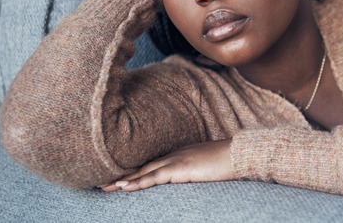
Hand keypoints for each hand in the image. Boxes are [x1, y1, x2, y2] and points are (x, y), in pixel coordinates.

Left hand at [101, 139, 233, 191]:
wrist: (240, 154)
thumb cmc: (229, 160)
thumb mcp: (209, 165)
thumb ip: (197, 170)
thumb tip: (192, 178)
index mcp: (181, 153)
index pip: (153, 163)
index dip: (136, 170)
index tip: (120, 177)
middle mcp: (175, 154)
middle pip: (143, 166)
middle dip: (123, 175)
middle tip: (102, 183)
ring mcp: (177, 160)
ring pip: (144, 171)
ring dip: (124, 180)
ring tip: (105, 188)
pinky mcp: (180, 168)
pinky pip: (154, 177)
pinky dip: (138, 182)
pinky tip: (124, 187)